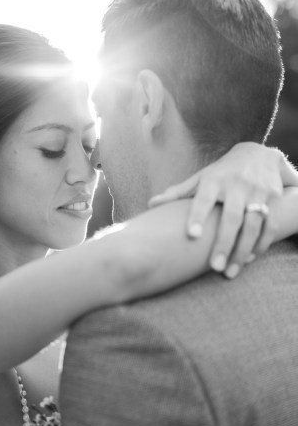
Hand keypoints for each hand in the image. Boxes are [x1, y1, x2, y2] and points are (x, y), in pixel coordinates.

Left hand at [148, 143, 297, 277]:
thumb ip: (178, 193)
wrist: (259, 154)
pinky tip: (250, 258)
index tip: (191, 235)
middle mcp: (237, 185)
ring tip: (230, 271)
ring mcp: (258, 192)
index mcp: (214, 180)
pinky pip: (270, 225)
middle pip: (231, 217)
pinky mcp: (275, 199)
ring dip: (242, 250)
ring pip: (252, 225)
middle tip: (214, 267)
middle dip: (223, 244)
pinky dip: (261, 243)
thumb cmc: (222, 172)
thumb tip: (151, 204)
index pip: (203, 199)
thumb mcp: (201, 178)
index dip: (197, 216)